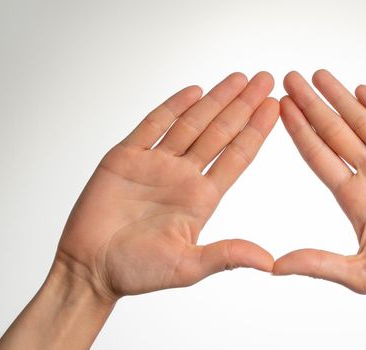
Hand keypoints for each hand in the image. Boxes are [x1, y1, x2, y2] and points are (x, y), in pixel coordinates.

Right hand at [58, 71, 277, 299]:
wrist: (90, 269)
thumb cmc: (137, 272)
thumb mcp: (189, 267)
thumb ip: (228, 256)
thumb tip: (271, 263)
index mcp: (202, 198)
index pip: (237, 156)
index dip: (257, 130)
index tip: (275, 106)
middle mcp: (183, 176)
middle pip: (220, 132)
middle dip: (243, 105)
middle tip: (264, 79)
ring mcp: (155, 164)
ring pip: (191, 123)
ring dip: (215, 99)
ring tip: (238, 78)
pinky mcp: (126, 158)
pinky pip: (152, 125)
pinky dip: (172, 107)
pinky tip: (194, 91)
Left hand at [273, 70, 365, 298]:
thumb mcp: (358, 272)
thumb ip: (317, 263)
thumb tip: (273, 268)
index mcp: (353, 197)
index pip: (319, 155)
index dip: (300, 131)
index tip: (280, 107)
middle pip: (335, 132)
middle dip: (312, 105)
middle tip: (291, 78)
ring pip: (364, 123)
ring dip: (342, 99)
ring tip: (319, 76)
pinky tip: (361, 91)